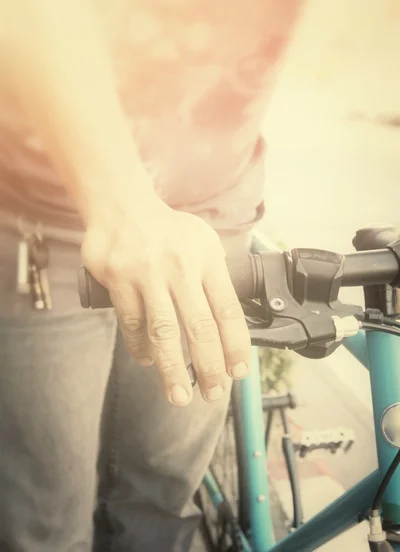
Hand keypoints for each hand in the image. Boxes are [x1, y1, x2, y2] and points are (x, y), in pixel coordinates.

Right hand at [82, 197, 250, 406]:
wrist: (122, 207)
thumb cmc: (168, 230)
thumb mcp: (203, 242)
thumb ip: (215, 276)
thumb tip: (228, 321)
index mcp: (206, 259)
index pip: (228, 309)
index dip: (235, 345)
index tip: (238, 371)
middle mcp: (180, 268)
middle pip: (199, 327)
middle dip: (208, 366)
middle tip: (212, 394)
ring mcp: (147, 275)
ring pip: (163, 332)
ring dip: (173, 369)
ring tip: (180, 396)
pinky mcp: (119, 281)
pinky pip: (133, 324)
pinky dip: (140, 347)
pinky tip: (148, 360)